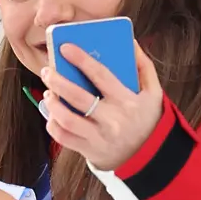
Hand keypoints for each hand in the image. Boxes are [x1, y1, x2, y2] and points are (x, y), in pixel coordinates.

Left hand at [39, 41, 164, 170]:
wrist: (149, 157)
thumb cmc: (147, 119)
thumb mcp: (153, 92)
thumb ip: (143, 66)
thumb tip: (130, 41)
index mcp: (127, 101)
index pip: (101, 75)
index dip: (81, 60)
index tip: (65, 48)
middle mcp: (112, 120)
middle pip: (78, 97)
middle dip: (58, 81)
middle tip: (47, 71)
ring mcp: (99, 137)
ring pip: (67, 119)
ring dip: (52, 104)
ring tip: (49, 92)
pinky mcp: (89, 150)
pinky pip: (63, 138)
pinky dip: (53, 124)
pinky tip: (51, 113)